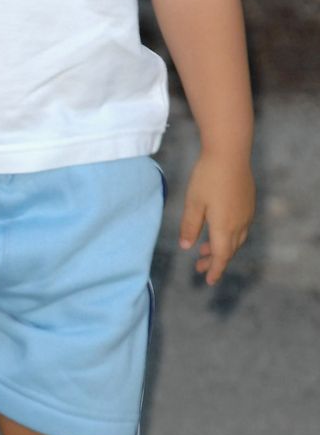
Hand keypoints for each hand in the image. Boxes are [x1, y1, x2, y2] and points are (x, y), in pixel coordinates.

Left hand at [179, 150, 254, 283]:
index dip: (215, 270)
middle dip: (214, 261)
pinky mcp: (248, 203)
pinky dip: (228, 235)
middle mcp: (239, 224)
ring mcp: (246, 213)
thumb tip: (186, 247)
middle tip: (199, 267)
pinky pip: (240, 227)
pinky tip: (218, 230)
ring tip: (204, 250)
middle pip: (229, 250)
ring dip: (221, 248)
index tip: (208, 281)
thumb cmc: (208, 177)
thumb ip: (189, 226)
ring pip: (235, 239)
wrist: (230, 153)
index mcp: (224, 227)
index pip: (221, 256)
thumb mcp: (193, 203)